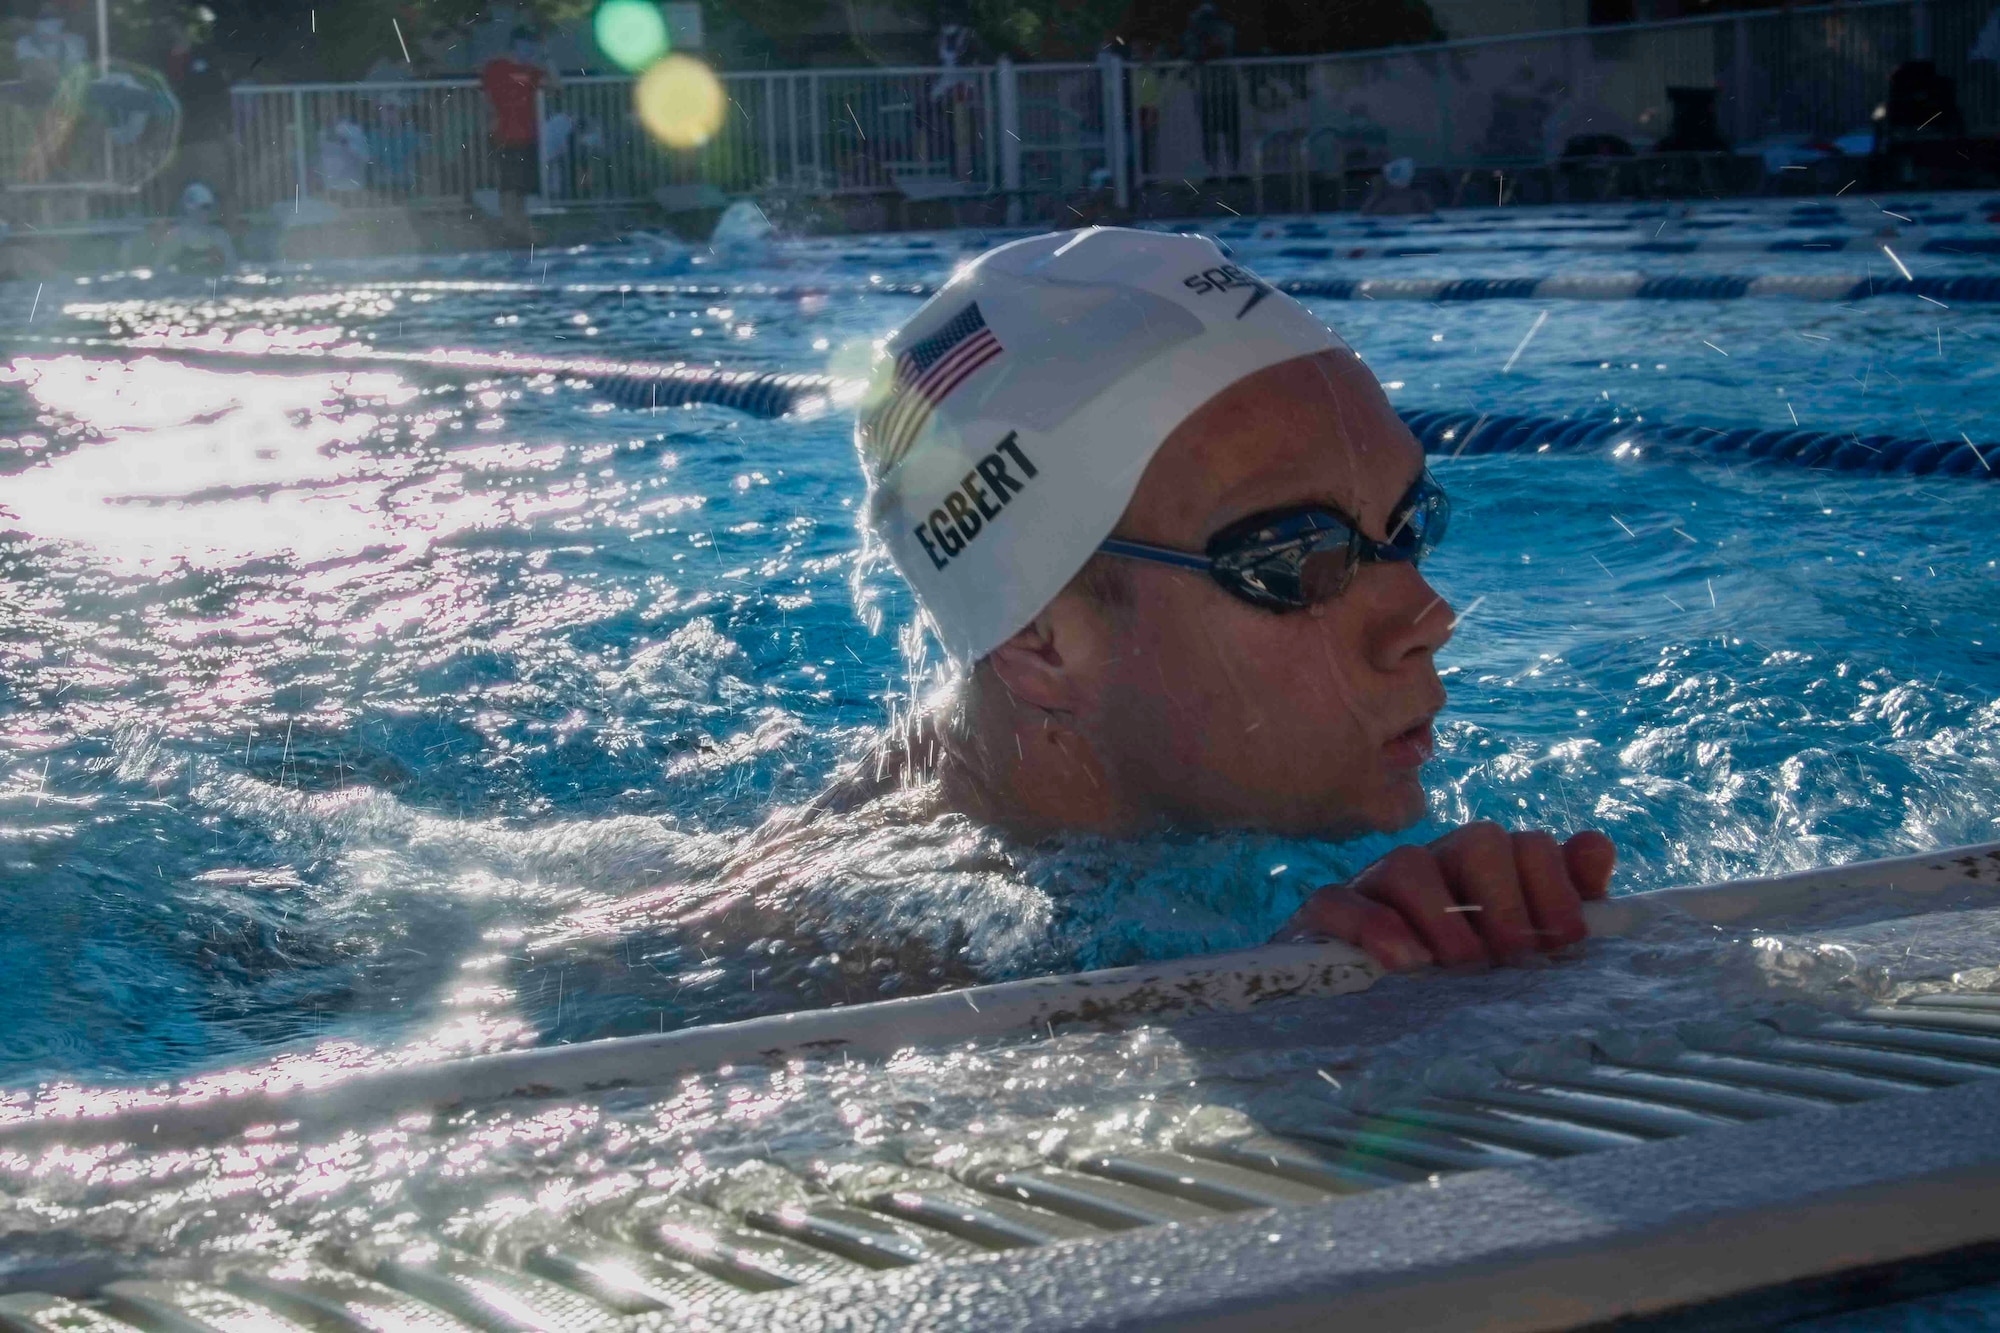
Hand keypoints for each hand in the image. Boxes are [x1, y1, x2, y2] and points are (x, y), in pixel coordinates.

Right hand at [1275, 823, 1615, 970]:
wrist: (1357, 1016)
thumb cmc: (1451, 981)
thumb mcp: (1519, 946)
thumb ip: (1564, 899)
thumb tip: (1596, 847)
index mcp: (1487, 872)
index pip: (1529, 844)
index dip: (1555, 886)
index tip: (1566, 940)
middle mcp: (1436, 866)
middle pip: (1479, 841)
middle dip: (1507, 902)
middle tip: (1513, 958)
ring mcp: (1377, 886)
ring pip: (1410, 864)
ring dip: (1447, 917)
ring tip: (1462, 966)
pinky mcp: (1326, 916)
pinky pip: (1340, 901)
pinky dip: (1376, 927)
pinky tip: (1405, 962)